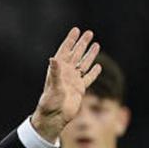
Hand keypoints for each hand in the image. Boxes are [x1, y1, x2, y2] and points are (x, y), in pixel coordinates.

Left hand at [31, 27, 101, 142]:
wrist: (55, 117)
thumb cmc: (50, 102)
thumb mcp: (53, 86)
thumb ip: (55, 72)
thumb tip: (53, 58)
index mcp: (58, 70)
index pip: (65, 51)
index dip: (70, 40)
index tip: (76, 30)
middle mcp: (66, 73)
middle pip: (76, 55)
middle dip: (82, 43)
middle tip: (89, 32)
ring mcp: (73, 81)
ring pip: (83, 64)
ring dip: (89, 54)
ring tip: (96, 44)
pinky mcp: (80, 90)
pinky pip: (88, 78)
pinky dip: (93, 72)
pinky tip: (98, 66)